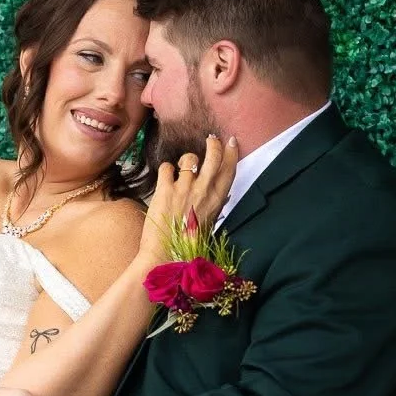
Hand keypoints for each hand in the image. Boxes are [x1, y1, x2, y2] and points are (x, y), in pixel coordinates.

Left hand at [137, 133, 237, 270]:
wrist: (164, 256)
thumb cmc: (187, 244)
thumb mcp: (209, 223)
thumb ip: (213, 204)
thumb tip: (220, 192)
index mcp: (216, 201)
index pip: (229, 170)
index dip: (231, 153)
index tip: (230, 142)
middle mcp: (203, 192)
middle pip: (213, 157)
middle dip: (213, 144)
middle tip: (210, 139)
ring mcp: (184, 189)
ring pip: (189, 158)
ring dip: (185, 161)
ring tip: (180, 170)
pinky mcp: (165, 190)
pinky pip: (167, 167)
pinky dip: (165, 171)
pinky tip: (164, 180)